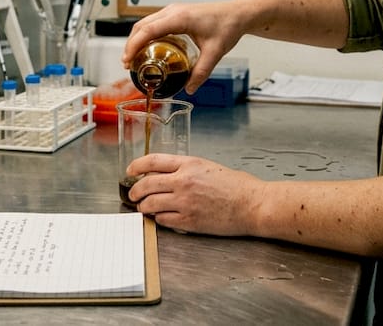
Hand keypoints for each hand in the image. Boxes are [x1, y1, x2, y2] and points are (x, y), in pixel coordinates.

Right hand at [122, 0, 250, 91]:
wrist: (236, 14)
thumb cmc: (227, 27)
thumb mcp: (215, 52)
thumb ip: (201, 72)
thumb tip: (190, 89)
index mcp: (179, 18)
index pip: (148, 30)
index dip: (133, 45)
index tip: (127, 61)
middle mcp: (172, 11)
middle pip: (141, 26)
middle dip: (130, 45)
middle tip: (127, 65)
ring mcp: (172, 11)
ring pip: (145, 23)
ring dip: (136, 40)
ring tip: (133, 59)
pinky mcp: (175, 14)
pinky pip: (154, 23)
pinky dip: (145, 36)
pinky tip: (147, 50)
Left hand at [125, 154, 264, 235]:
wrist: (252, 205)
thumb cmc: (238, 186)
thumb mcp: (209, 166)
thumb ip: (187, 169)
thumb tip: (168, 175)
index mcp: (189, 164)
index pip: (152, 161)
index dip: (136, 166)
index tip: (130, 171)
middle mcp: (183, 181)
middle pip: (146, 184)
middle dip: (135, 191)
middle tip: (133, 195)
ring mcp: (184, 202)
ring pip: (151, 204)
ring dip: (144, 207)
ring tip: (145, 208)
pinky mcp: (188, 221)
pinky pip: (163, 220)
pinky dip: (159, 219)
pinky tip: (162, 217)